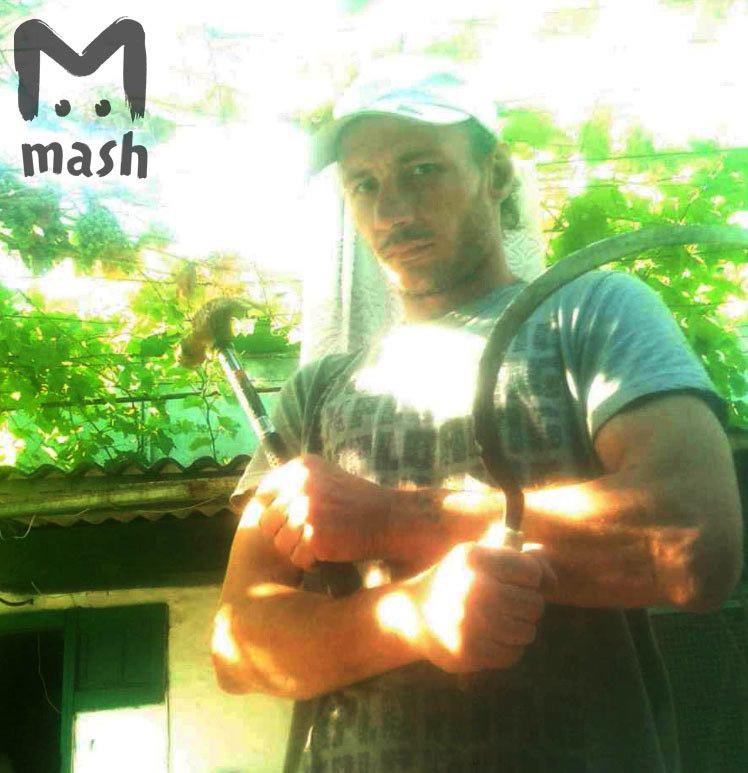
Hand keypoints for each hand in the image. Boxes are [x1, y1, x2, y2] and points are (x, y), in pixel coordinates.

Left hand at [242, 454, 391, 569]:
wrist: (390, 518)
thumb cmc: (357, 502)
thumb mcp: (324, 478)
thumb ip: (294, 484)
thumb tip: (259, 502)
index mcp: (300, 468)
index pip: (263, 495)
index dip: (274, 513)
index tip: (289, 521)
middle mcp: (300, 485)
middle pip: (267, 522)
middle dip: (285, 534)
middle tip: (308, 536)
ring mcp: (307, 511)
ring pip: (280, 543)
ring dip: (298, 550)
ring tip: (321, 543)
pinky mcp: (315, 536)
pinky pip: (297, 558)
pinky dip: (311, 562)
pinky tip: (328, 552)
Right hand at [403, 542, 553, 673]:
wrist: (413, 615)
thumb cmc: (457, 580)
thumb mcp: (480, 557)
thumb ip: (520, 559)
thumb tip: (553, 581)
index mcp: (474, 557)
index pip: (531, 571)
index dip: (528, 577)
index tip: (513, 579)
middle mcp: (473, 588)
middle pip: (534, 603)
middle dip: (527, 604)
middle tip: (508, 603)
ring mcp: (471, 622)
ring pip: (528, 631)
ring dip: (518, 627)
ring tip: (499, 620)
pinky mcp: (469, 652)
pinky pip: (513, 654)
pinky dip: (507, 647)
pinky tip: (490, 637)